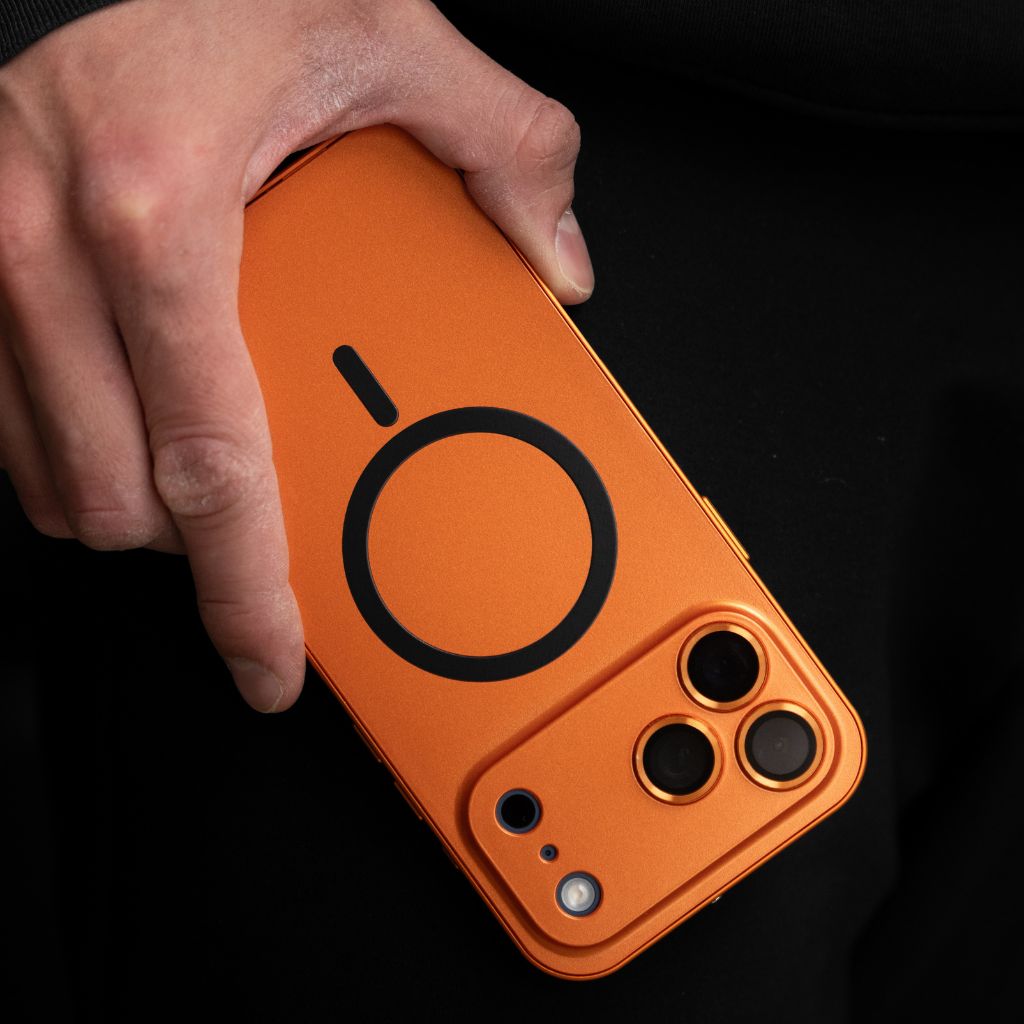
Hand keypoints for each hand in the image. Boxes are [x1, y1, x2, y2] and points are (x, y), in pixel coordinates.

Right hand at [0, 0, 592, 710]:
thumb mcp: (391, 43)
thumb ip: (500, 151)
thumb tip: (556, 261)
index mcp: (157, 206)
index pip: (212, 462)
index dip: (246, 590)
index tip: (270, 656)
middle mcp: (42, 241)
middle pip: (122, 498)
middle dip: (200, 549)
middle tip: (262, 537)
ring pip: (54, 480)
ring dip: (142, 503)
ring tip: (207, 464)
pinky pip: (10, 429)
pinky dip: (83, 456)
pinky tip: (138, 418)